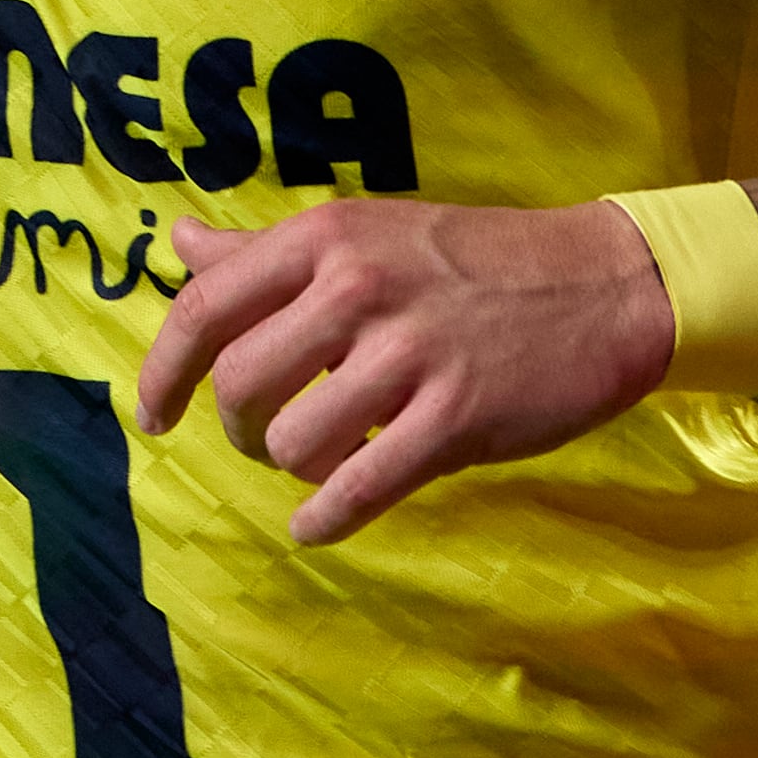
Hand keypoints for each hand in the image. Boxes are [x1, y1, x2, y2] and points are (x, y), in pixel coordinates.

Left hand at [130, 199, 676, 546]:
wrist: (604, 284)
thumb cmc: (470, 260)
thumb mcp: (364, 232)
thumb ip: (266, 250)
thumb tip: (177, 242)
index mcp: (327, 238)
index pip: (206, 307)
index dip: (163, 371)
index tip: (152, 415)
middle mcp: (358, 288)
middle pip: (240, 383)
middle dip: (236, 427)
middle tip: (262, 437)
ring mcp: (409, 354)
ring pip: (293, 441)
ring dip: (291, 469)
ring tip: (319, 461)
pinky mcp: (455, 417)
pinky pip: (359, 488)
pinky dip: (325, 518)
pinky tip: (316, 525)